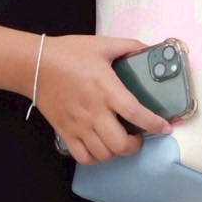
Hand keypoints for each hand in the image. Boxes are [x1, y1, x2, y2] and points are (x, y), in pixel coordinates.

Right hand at [36, 35, 170, 164]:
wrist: (35, 65)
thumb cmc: (70, 53)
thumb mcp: (103, 44)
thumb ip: (129, 46)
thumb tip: (149, 48)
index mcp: (106, 89)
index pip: (135, 113)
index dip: (153, 124)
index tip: (166, 128)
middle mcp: (94, 112)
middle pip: (119, 144)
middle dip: (136, 145)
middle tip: (139, 137)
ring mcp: (78, 125)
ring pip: (103, 154)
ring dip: (117, 152)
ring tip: (121, 142)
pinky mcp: (64, 132)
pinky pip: (83, 157)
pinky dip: (95, 158)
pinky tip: (101, 148)